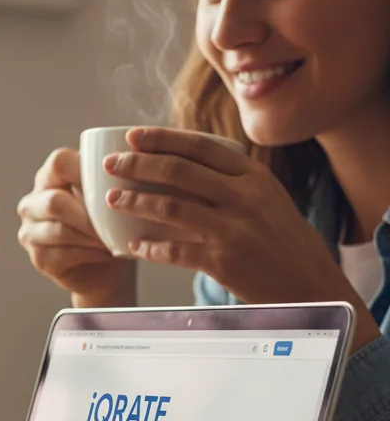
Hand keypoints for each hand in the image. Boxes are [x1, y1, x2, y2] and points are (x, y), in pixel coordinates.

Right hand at [17, 147, 136, 306]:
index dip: (85, 170)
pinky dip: (91, 253)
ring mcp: (31, 232)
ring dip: (92, 235)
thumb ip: (115, 177)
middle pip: (54, 201)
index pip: (59, 162)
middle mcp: (33, 202)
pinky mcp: (39, 259)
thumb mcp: (114, 194)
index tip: (113, 182)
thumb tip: (139, 160)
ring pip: (59, 230)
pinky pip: (64, 255)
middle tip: (117, 220)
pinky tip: (108, 252)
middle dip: (90, 213)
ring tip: (116, 237)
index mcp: (50, 177)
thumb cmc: (111, 223)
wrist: (108, 267)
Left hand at [103, 127, 380, 348]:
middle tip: (112, 164)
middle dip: (137, 165)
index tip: (132, 136)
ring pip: (170, 206)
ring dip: (135, 201)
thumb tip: (182, 165)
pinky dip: (150, 247)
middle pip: (178, 171)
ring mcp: (233, 229)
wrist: (309, 284)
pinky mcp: (224, 262)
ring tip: (113, 200)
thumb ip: (231, 181)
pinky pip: (175, 251)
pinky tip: (133, 245)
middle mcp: (244, 197)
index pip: (199, 146)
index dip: (161, 139)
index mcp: (254, 175)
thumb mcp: (266, 198)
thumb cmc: (281, 240)